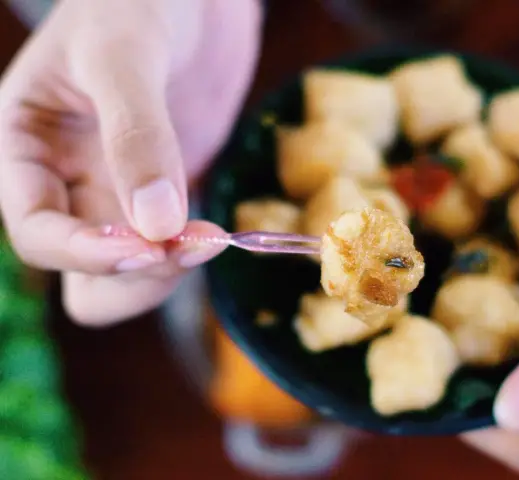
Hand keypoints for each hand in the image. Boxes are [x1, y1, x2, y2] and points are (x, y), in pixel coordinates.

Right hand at [0, 0, 261, 323]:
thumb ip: (136, 137)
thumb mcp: (123, 55)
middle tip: (188, 245)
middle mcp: (68, 180)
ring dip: (165, 273)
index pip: (38, 233)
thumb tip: (157, 226)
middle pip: (83, 271)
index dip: (86, 253)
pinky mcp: (166, 189)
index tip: (149, 246)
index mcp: (27, 148)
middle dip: (132, 275)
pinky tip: (220, 232)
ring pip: (126, 271)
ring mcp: (119, 189)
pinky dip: (191, 252)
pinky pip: (169, 244)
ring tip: (210, 239)